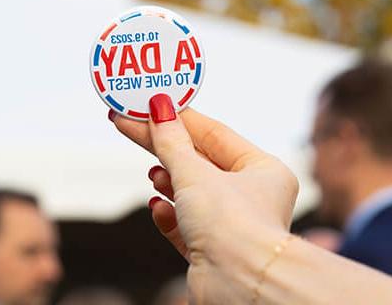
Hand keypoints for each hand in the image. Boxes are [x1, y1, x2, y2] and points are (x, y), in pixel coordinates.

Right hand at [109, 94, 298, 302]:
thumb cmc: (232, 227)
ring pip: (192, 192)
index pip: (213, 133)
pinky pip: (187, 223)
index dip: (178, 118)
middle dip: (163, 145)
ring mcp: (231, 224)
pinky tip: (158, 207)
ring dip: (169, 180)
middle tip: (129, 125)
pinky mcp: (213, 249)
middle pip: (198, 160)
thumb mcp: (195, 174)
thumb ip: (172, 142)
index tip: (150, 105)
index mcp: (262, 170)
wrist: (238, 288)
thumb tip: (159, 108)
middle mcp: (251, 196)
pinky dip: (170, 213)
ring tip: (154, 173)